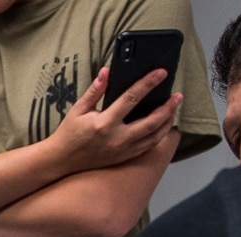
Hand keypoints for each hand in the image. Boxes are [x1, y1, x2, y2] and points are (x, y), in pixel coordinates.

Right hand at [45, 66, 182, 173]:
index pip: (132, 98)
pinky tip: (164, 125)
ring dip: (167, 122)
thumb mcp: (78, 108)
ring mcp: (122, 150)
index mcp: (105, 123)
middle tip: (178, 95)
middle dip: (168, 107)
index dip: (148, 83)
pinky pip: (148, 147)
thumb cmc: (69, 133)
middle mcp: (117, 138)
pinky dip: (159, 135)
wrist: (62, 161)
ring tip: (174, 109)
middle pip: (151, 121)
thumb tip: (107, 71)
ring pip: (154, 137)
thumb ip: (95, 90)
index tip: (161, 73)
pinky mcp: (124, 158)